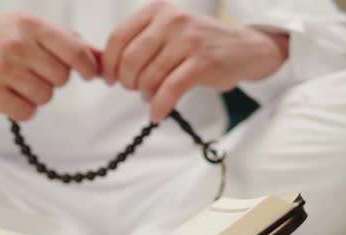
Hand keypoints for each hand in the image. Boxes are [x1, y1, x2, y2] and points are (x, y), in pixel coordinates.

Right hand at [0, 13, 99, 120]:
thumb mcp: (28, 29)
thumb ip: (67, 42)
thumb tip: (103, 59)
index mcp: (30, 24)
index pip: (75, 51)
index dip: (88, 67)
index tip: (90, 74)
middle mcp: (16, 44)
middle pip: (61, 78)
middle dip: (52, 80)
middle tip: (32, 72)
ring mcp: (0, 68)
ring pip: (45, 97)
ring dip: (36, 95)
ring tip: (16, 83)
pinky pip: (26, 112)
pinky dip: (22, 109)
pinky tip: (8, 96)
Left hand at [102, 1, 288, 122]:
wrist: (245, 48)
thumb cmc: (198, 44)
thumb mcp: (166, 32)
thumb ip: (136, 44)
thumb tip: (100, 67)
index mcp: (157, 10)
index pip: (117, 39)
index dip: (109, 64)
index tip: (110, 79)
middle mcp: (172, 20)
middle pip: (129, 60)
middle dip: (126, 82)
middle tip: (134, 89)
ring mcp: (189, 40)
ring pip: (148, 77)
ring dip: (144, 94)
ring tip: (151, 96)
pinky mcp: (204, 62)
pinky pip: (170, 90)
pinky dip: (159, 106)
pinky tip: (157, 113)